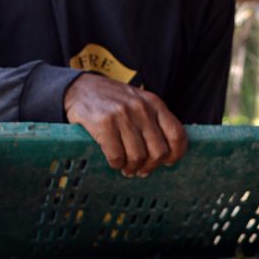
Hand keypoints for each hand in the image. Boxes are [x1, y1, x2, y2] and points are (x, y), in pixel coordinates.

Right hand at [63, 73, 187, 176]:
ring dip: (132, 168)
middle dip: (150, 166)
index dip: (175, 154)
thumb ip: (153, 122)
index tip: (167, 162)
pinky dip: (116, 164)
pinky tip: (114, 162)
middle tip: (141, 170)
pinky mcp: (104, 123)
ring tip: (127, 168)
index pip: (177, 135)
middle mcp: (142, 108)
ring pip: (138, 157)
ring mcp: (123, 115)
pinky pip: (117, 156)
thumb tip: (165, 156)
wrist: (81, 88)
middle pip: (158, 151)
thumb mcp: (139, 103)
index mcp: (155, 104)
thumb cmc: (113, 101)